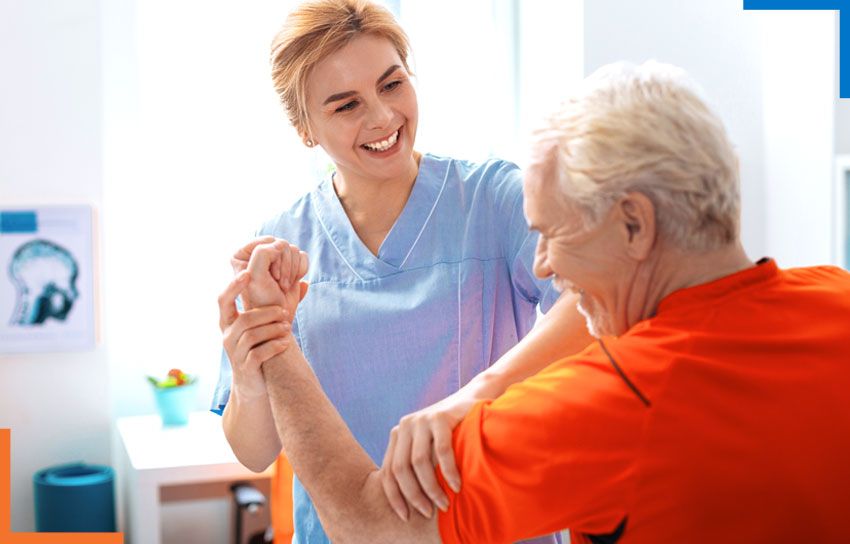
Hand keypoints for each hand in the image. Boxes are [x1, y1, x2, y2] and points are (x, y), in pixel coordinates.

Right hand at [218, 271, 292, 399]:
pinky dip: (274, 346)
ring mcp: (234, 353)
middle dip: (267, 313)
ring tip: (287, 327)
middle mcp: (227, 336)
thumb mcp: (264, 325)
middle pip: (245, 319)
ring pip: (252, 335)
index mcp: (228, 322)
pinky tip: (285, 344)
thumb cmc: (260, 347)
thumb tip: (305, 283)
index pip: (223, 300)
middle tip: (285, 312)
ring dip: (273, 329)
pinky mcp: (245, 367)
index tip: (247, 273)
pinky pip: (258, 353)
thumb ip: (280, 304)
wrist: (254, 383)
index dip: (233, 286)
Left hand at [237, 238, 309, 315]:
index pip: (267, 241)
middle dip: (284, 266)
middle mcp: (258, 253)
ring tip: (283, 286)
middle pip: (282, 244)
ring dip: (291, 271)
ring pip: (293, 250)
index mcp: (243, 254)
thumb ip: (262, 254)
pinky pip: (302, 256)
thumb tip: (281, 243)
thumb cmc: (263, 301)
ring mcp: (276, 258)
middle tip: (278, 283)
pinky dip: (300, 270)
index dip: (272, 257)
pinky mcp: (290, 264)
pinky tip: (291, 282)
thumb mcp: (256, 276)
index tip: (270, 277)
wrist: (278, 318)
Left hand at [380, 394, 472, 520]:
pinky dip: (449, 472)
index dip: (394, 497)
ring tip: (444, 504)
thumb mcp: (427, 446)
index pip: (388, 471)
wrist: (472, 400)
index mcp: (397, 435)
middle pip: (401, 469)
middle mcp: (405, 426)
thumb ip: (415, 465)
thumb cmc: (451, 431)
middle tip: (428, 512)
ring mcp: (421, 419)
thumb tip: (409, 504)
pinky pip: (442, 451)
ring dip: (431, 488)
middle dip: (413, 495)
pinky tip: (457, 486)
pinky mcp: (440, 417)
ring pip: (419, 462)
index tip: (405, 517)